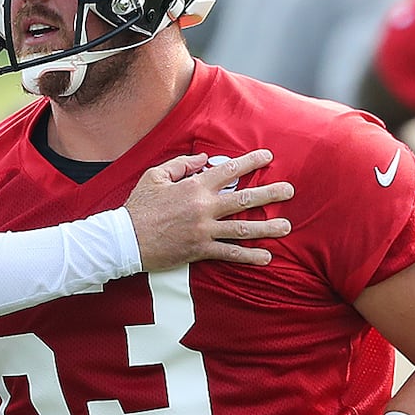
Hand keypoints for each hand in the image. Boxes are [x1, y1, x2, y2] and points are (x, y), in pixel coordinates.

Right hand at [124, 150, 293, 270]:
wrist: (125, 239)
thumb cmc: (138, 207)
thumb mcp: (154, 176)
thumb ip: (181, 164)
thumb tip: (204, 159)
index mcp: (194, 187)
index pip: (229, 170)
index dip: (250, 162)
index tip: (268, 156)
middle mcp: (204, 208)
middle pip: (244, 199)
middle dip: (270, 193)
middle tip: (290, 190)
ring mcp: (203, 230)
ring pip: (242, 228)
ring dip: (267, 228)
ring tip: (286, 226)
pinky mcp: (199, 250)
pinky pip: (229, 253)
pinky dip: (248, 256)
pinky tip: (266, 257)